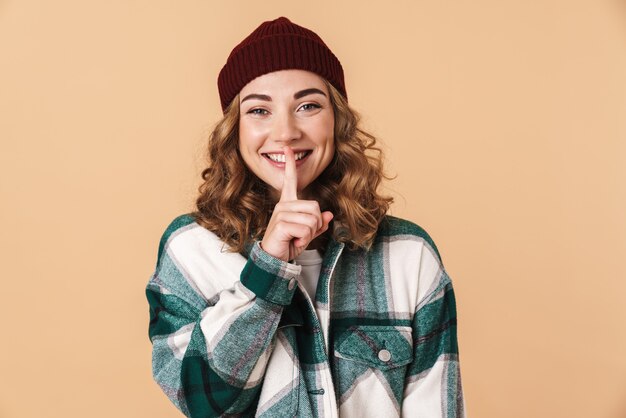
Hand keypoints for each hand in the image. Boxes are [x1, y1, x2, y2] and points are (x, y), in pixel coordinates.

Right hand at [260, 146, 333, 261]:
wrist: (275, 259)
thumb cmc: (289, 243)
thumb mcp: (307, 234)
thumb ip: (319, 224)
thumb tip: (329, 215)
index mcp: (288, 203)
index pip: (290, 180)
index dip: (290, 164)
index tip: (287, 149)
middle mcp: (283, 205)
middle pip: (315, 207)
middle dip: (316, 224)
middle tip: (303, 233)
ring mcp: (281, 213)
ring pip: (312, 219)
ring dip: (310, 233)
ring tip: (297, 237)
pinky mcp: (281, 223)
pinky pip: (306, 228)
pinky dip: (305, 238)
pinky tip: (294, 241)